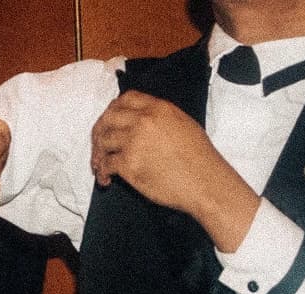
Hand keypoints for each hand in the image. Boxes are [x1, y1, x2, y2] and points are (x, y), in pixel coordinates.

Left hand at [90, 90, 259, 251]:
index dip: (113, 109)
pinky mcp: (129, 164)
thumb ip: (159, 117)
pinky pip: (106, 164)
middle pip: (108, 117)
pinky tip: (106, 180)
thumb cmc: (200, 159)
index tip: (109, 120)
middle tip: (99, 144)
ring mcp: (134, 142)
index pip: (125, 99)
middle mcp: (144, 121)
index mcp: (159, 108)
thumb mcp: (183, 124)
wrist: (206, 183)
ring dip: (98, 154)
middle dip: (99, 131)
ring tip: (100, 165)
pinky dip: (102, 172)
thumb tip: (138, 119)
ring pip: (103, 141)